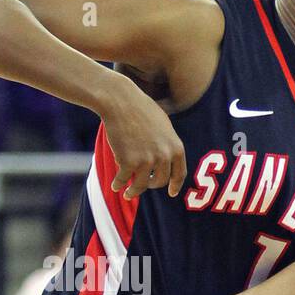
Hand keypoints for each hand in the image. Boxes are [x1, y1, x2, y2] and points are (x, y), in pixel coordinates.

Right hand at [97, 72, 186, 199]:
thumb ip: (167, 143)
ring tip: (127, 193)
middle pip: (160, 181)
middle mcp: (164, 157)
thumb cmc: (140, 108)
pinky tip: (114, 186)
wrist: (119, 101)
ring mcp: (147, 161)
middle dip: (151, 185)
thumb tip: (167, 160)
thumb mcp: (163, 125)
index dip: (175, 185)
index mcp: (176, 148)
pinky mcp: (128, 162)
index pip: (179, 173)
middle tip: (144, 185)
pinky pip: (123, 179)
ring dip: (133, 192)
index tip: (171, 192)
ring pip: (141, 185)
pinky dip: (118, 184)